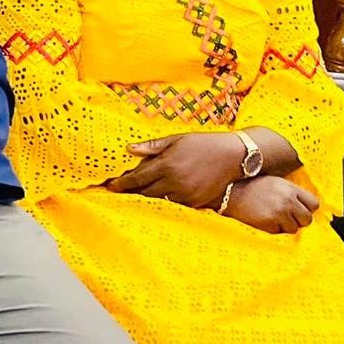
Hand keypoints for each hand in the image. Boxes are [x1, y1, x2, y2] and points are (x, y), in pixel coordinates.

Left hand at [107, 132, 245, 207]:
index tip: (109, 186)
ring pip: (157, 200)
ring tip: (133, 196)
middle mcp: (175, 182)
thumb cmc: (202, 144)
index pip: (137, 178)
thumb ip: (152, 147)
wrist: (233, 156)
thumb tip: (129, 149)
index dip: (122, 183)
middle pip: (144, 192)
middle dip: (130, 192)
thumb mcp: (176, 139)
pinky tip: (156, 197)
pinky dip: (163, 201)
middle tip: (117, 191)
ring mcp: (186, 194)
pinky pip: (173, 205)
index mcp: (167, 164)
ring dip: (145, 198)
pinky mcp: (195, 202)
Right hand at [222, 176, 318, 233]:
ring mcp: (278, 213)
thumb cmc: (250, 186)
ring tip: (272, 216)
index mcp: (290, 188)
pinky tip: (263, 219)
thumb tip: (306, 207)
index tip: (298, 209)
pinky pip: (279, 232)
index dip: (306, 208)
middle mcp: (287, 200)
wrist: (229, 192)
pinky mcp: (269, 223)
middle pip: (307, 219)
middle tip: (285, 215)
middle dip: (298, 219)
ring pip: (294, 228)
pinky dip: (273, 229)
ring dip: (285, 225)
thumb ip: (291, 193)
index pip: (314, 204)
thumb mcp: (274, 182)